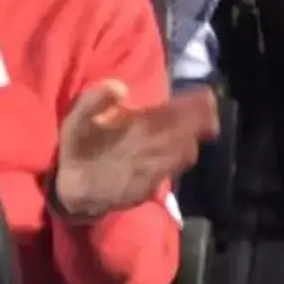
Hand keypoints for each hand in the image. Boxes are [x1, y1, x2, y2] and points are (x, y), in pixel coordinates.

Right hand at [53, 80, 218, 220]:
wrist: (72, 196)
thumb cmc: (76, 152)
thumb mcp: (75, 121)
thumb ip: (95, 100)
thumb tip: (121, 87)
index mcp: (133, 132)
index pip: (171, 116)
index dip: (191, 107)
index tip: (206, 96)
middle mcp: (148, 154)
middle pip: (184, 136)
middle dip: (200, 121)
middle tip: (210, 106)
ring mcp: (151, 174)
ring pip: (183, 155)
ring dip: (193, 138)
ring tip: (204, 124)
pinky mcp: (149, 190)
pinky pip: (172, 170)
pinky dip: (181, 157)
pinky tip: (181, 149)